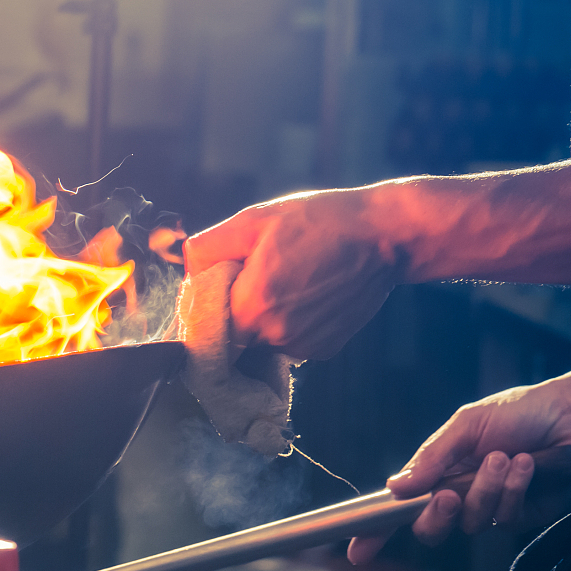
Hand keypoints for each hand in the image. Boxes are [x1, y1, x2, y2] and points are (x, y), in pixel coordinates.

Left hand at [185, 188, 398, 358]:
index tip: (212, 293)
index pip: (206, 331)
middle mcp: (277, 336)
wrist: (384, 235)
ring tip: (285, 280)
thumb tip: (186, 273)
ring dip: (262, 319)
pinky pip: (290, 343)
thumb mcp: (253, 221)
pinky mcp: (326, 349)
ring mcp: (304, 347)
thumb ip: (208, 249)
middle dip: (233, 313)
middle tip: (251, 277)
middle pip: (233, 338)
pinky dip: (289, 324)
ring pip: (261, 342)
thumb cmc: (319, 221)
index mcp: (253, 306)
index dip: (204, 312)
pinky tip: (305, 293)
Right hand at [346, 350, 570, 562]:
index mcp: (441, 473)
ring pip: (472, 524)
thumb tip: (395, 487)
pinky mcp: (525, 517)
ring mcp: (493, 509)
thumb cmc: (521, 413)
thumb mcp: (467, 425)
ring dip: (487, 490)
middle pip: (431, 530)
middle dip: (435, 516)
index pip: (402, 507)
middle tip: (447, 495)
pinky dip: (515, 491)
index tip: (357, 551)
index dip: (377, 531)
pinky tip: (527, 466)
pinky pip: (507, 519)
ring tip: (506, 458)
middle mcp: (462, 496)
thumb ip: (432, 457)